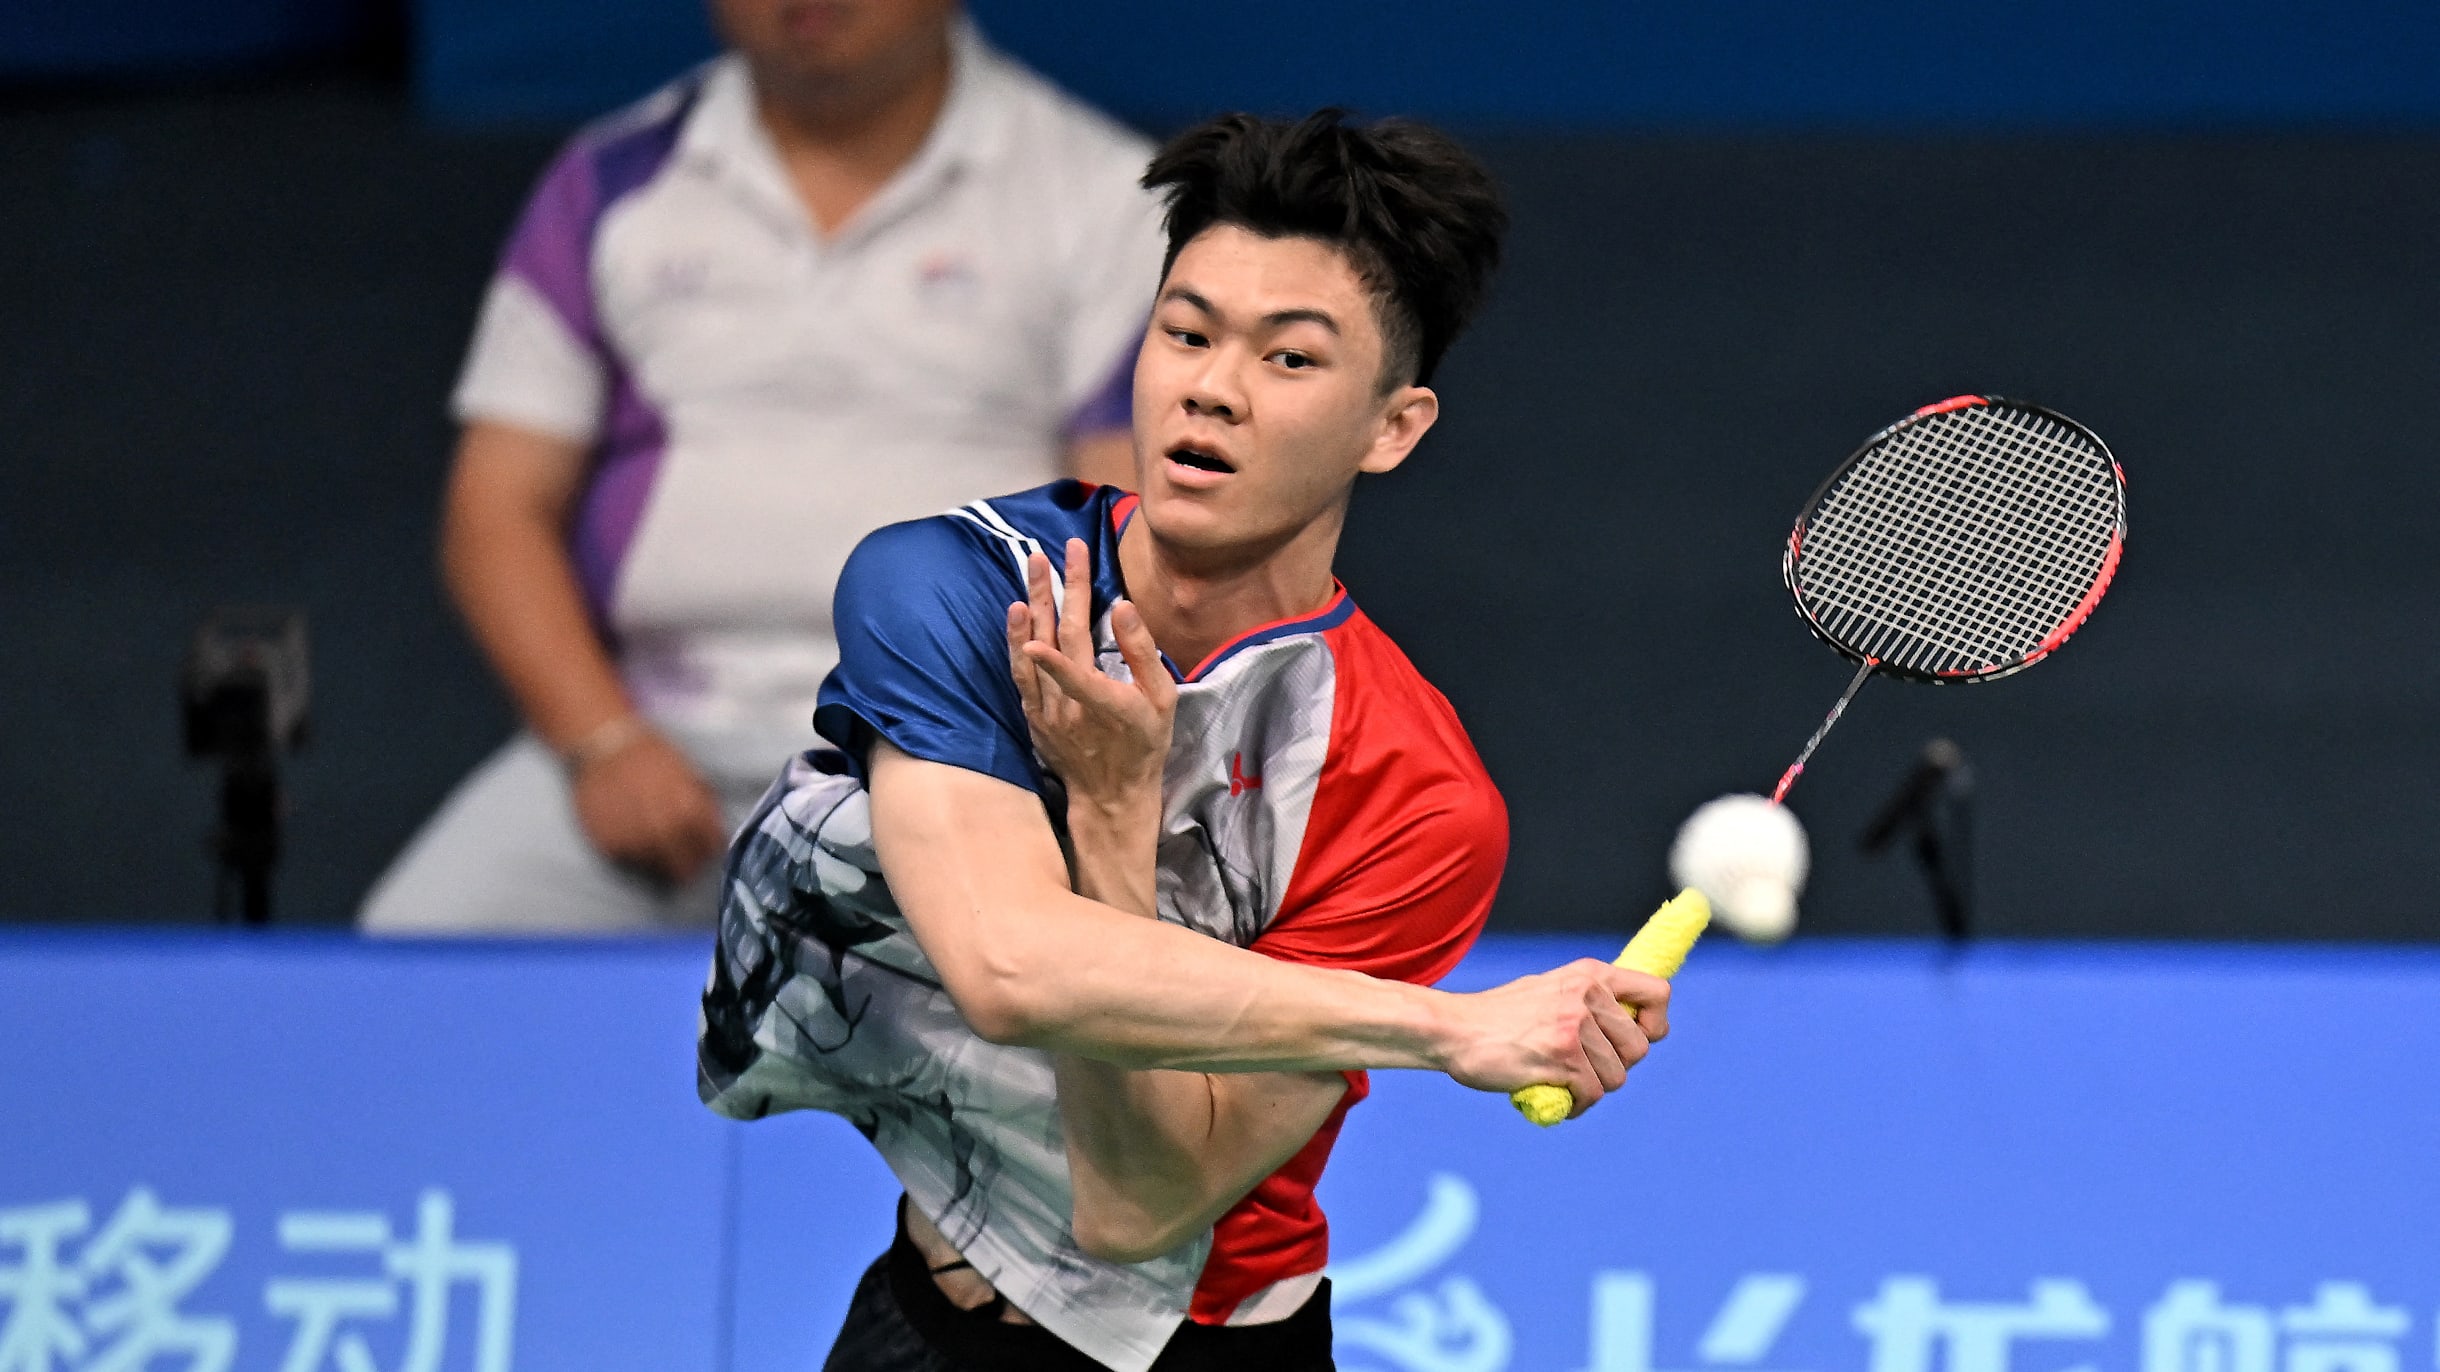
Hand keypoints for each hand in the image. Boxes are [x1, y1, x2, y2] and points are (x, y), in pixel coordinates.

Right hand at [569, 726, 727, 884]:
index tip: (709, 849)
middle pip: (686, 867)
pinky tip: (636, 838)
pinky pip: (630, 862)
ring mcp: (635, 839)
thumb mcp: (689, 773)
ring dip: (663, 862)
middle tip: (687, 860)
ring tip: (660, 846)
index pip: (711, 847)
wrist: (603, 744)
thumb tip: (717, 833)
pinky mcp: (610, 845)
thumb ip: (705, 805)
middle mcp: (664, 827)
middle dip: (690, 865)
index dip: (712, 850)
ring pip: (658, 869)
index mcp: (689, 808)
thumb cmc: (652, 756)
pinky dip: (637, 856)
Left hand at [1005, 538, 1175, 820]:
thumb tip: (1123, 607)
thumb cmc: (1144, 743)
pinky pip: (1020, 674)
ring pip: (1032, 654)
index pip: (1076, 676)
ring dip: (1031, 606)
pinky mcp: (1034, 717)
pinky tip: (1017, 612)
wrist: (1111, 794)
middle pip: (1058, 641)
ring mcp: (1047, 714)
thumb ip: (1142, 653)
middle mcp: (1069, 710)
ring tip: (1030, 569)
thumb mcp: (1161, 701)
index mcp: (1106, 706)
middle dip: (1055, 592)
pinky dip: (1015, 641)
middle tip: (1048, 554)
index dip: (1054, 658)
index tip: (1035, 630)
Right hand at [1437, 961, 1671, 1118]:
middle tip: (1586, 1067)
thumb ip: (1587, 999)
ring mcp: (1575, 1027)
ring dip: (1594, 1087)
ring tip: (1567, 1082)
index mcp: (1589, 975)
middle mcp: (1587, 996)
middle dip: (1617, 1065)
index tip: (1636, 1036)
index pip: (1658, 994)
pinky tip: (1559, 1098)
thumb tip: (1627, 1019)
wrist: (1452, 1029)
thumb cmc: (1498, 1016)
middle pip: (1639, 1048)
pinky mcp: (1562, 1059)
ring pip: (1617, 1077)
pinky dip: (1579, 1105)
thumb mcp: (1549, 988)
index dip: (1655, 1024)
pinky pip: (1593, 1094)